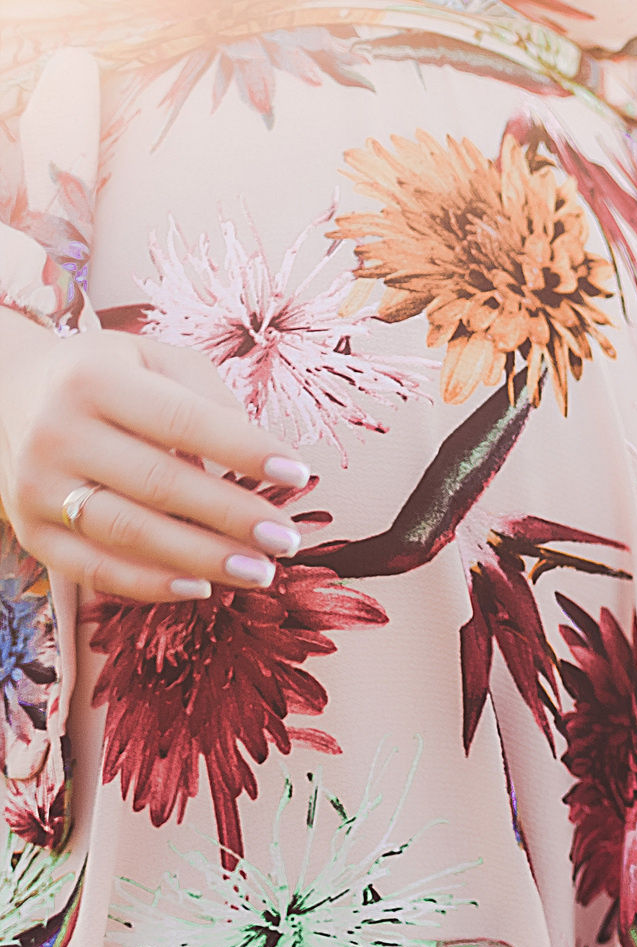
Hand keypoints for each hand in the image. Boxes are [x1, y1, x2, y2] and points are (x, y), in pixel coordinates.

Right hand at [0, 320, 311, 600]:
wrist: (10, 395)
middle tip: (287, 538)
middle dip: (234, 516)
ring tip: (261, 571)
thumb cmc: (110, 378)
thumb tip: (258, 458)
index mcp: (93, 380)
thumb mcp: (156, 360)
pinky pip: (94, 569)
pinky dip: (151, 584)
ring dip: (203, 558)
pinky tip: (202, 586)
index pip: (183, 421)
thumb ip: (208, 399)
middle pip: (160, 484)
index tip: (297, 474)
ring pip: (129, 534)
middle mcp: (56, 433)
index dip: (244, 450)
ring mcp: (36, 486)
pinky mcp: (31, 531)